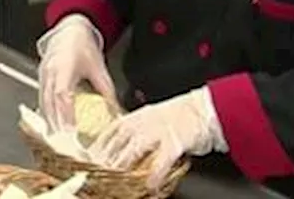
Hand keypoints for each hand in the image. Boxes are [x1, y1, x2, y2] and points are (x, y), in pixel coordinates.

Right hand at [37, 15, 118, 132]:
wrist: (69, 30)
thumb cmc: (83, 46)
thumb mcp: (98, 67)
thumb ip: (106, 90)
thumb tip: (116, 111)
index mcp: (64, 68)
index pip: (63, 95)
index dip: (66, 114)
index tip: (71, 130)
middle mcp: (50, 72)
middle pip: (50, 102)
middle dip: (56, 124)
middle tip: (63, 143)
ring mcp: (43, 74)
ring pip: (43, 102)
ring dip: (50, 121)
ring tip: (57, 140)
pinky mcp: (41, 77)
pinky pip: (41, 98)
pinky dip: (47, 112)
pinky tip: (52, 124)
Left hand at [90, 87, 223, 188]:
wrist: (205, 109)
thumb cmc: (180, 115)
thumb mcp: (150, 118)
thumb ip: (134, 130)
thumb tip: (120, 146)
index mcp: (135, 117)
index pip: (109, 132)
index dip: (97, 145)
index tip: (87, 156)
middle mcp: (143, 123)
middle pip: (117, 142)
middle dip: (105, 158)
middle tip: (96, 171)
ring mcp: (158, 132)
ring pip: (134, 150)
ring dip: (123, 165)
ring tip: (114, 178)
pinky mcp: (174, 142)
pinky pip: (162, 160)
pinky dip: (155, 174)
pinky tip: (150, 184)